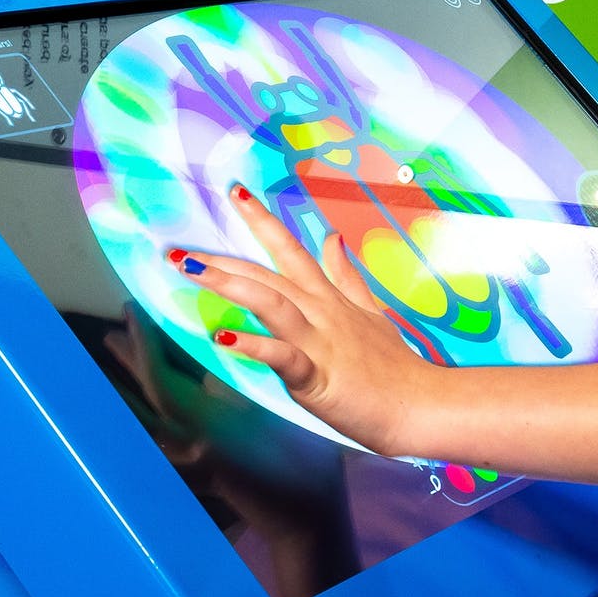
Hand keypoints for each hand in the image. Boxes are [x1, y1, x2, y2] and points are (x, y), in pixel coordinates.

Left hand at [175, 184, 435, 456]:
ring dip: (229, 283)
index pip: (290, 250)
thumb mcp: (370, 311)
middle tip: (178, 248)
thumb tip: (333, 237)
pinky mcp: (316, 375)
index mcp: (328, 298)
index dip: (262, 220)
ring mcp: (319, 341)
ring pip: (271, 302)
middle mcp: (320, 312)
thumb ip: (346, 275)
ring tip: (192, 270)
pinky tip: (222, 335)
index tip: (235, 193)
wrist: (419, 403)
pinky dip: (253, 344)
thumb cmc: (393, 365)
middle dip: (221, 259)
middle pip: (267, 275)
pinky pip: (281, 355)